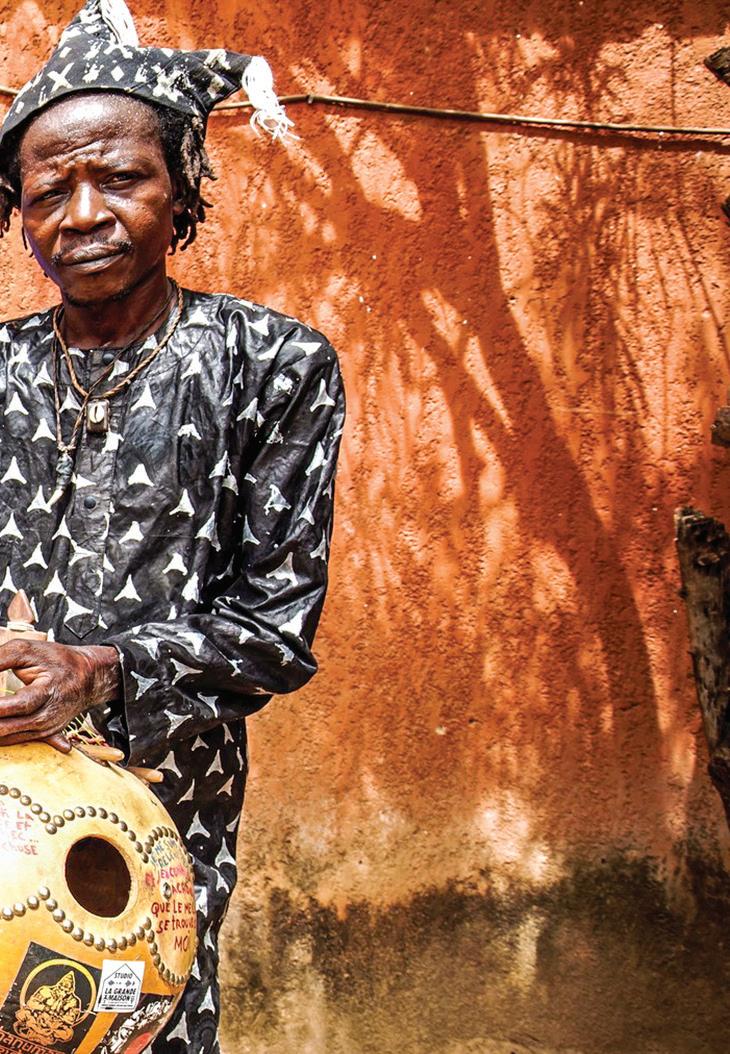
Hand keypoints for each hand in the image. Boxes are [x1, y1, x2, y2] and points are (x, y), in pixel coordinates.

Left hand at [0, 640, 120, 748]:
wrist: (89, 677)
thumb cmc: (59, 661)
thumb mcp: (28, 650)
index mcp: (47, 692)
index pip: (15, 704)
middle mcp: (46, 717)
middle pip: (5, 728)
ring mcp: (45, 729)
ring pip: (5, 738)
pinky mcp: (42, 735)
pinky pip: (12, 741)